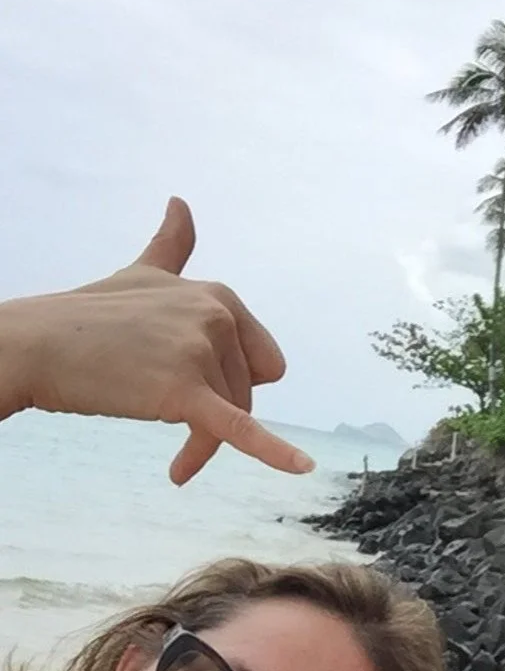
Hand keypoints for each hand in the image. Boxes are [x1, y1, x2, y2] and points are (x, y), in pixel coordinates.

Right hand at [19, 198, 313, 484]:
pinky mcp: (183, 390)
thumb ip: (171, 247)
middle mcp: (217, 316)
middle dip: (213, 416)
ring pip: (231, 418)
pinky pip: (239, 428)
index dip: (230, 385)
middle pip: (246, 393)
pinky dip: (274, 452)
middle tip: (172, 428)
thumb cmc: (86, 316)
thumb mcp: (142, 274)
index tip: (192, 393)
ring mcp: (201, 350)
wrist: (36, 345)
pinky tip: (303, 469)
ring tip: (174, 459)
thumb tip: (181, 202)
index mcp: (219, 296)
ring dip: (202, 446)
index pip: (258, 362)